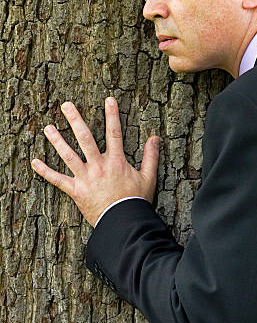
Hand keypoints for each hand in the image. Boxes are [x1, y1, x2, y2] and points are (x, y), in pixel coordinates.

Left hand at [31, 97, 159, 226]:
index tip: (109, 99)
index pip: (114, 132)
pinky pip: (58, 180)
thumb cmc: (135, 201)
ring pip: (68, 155)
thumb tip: (155, 138)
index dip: (112, 115)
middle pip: (85, 138)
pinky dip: (45, 172)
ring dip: (57, 141)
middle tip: (66, 105)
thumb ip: (151, 156)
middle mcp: (98, 165)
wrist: (122, 222)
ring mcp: (85, 178)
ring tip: (48, 127)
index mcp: (116, 161)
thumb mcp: (148, 177)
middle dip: (75, 120)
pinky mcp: (76, 191)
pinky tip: (35, 162)